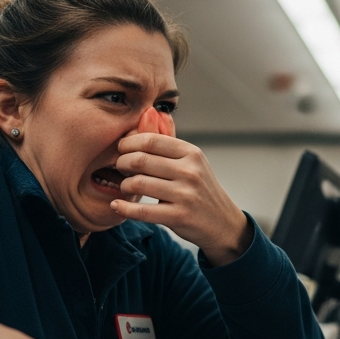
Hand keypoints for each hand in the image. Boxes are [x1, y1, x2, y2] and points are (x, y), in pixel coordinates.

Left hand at [110, 132, 251, 265]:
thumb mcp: (193, 163)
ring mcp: (185, 195)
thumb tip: (147, 115)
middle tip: (119, 168)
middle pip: (140, 160)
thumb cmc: (201, 190)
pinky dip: (124, 208)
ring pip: (138, 183)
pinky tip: (116, 206)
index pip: (150, 141)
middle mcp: (190, 171)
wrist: (223, 222)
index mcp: (191, 153)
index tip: (121, 149)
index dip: (128, 143)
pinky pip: (142, 211)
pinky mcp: (179, 216)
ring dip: (123, 185)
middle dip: (122, 163)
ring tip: (124, 187)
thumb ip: (169, 144)